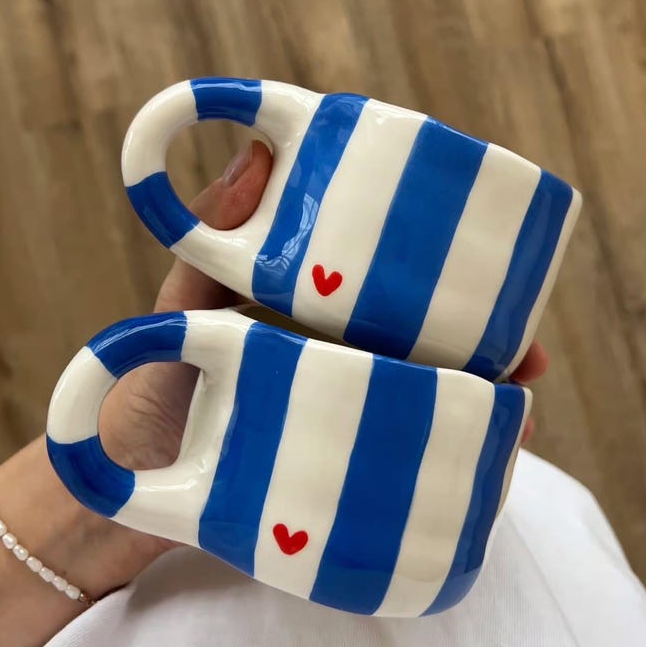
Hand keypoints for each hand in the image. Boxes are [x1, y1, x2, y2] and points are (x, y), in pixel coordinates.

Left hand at [98, 138, 545, 552]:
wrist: (113, 499)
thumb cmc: (143, 396)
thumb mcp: (179, 311)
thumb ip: (211, 240)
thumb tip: (261, 147)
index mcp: (309, 310)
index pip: (394, 277)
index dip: (454, 272)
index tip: (502, 276)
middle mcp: (335, 356)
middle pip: (435, 339)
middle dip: (494, 345)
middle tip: (532, 364)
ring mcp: (339, 414)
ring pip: (434, 396)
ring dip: (487, 402)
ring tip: (521, 420)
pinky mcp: (338, 470)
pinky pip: (409, 456)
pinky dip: (454, 457)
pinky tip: (487, 464)